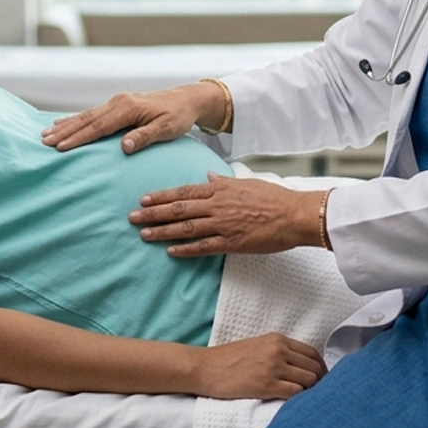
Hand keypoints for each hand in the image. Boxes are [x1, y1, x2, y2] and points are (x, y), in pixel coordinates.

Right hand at [42, 83, 223, 153]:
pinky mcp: (117, 105)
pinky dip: (75, 120)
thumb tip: (124, 147)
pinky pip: (92, 114)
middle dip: (64, 131)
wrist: (186, 99)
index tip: (60, 148)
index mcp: (128, 108)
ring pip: (86, 115)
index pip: (98, 126)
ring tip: (45, 134)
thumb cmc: (178, 117)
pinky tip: (62, 124)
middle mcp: (118, 102)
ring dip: (65, 125)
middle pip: (86, 119)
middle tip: (43, 142)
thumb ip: (145, 136)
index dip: (78, 138)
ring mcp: (116, 102)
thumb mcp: (167, 129)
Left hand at [131, 173, 325, 256]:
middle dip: (153, 214)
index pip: (184, 192)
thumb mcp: (246, 182)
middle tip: (132, 218)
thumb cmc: (273, 197)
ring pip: (186, 228)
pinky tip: (170, 251)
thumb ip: (224, 181)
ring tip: (144, 235)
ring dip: (163, 231)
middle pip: (178, 209)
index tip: (143, 199)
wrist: (294, 214)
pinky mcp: (232, 243)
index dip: (161, 196)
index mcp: (220, 189)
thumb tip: (208, 176)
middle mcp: (217, 205)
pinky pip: (204, 247)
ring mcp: (223, 225)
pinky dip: (186, 249)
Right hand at [191, 333, 326, 399]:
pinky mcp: (266, 385)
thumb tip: (299, 365)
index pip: (312, 353)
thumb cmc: (227, 359)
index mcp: (277, 339)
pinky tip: (291, 403)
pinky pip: (295, 393)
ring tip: (303, 399)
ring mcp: (273, 367)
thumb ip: (277, 351)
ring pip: (309, 380)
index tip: (321, 378)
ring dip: (309, 391)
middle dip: (319, 381)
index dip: (321, 367)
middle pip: (314, 367)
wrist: (204, 368)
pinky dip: (298, 399)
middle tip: (316, 393)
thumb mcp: (256, 345)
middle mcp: (278, 351)